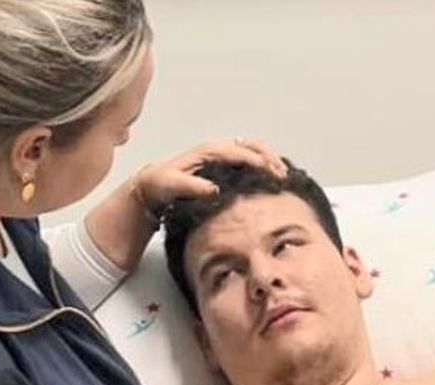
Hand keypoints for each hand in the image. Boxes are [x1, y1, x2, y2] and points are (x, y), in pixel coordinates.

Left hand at [135, 138, 286, 207]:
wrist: (152, 187)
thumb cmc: (161, 186)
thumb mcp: (171, 186)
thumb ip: (191, 187)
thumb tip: (214, 189)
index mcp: (207, 152)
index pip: (238, 152)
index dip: (256, 161)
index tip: (270, 173)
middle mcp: (217, 149)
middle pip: (252, 145)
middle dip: (270, 157)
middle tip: (282, 175)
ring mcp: (222, 155)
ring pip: (254, 149)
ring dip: (270, 159)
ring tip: (283, 176)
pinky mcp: (224, 164)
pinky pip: (250, 158)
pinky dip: (265, 164)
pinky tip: (272, 178)